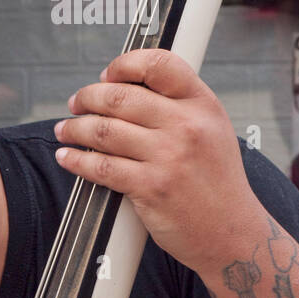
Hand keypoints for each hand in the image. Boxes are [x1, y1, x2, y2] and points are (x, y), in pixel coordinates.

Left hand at [54, 49, 266, 279]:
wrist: (232, 233)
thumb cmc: (218, 183)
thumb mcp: (213, 130)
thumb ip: (179, 106)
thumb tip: (128, 87)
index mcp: (202, 105)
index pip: (159, 64)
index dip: (124, 64)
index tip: (107, 75)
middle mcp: (187, 126)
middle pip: (119, 96)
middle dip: (87, 97)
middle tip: (76, 104)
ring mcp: (168, 157)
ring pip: (103, 130)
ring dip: (75, 129)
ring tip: (66, 130)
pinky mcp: (151, 187)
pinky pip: (101, 167)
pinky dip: (77, 161)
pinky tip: (69, 157)